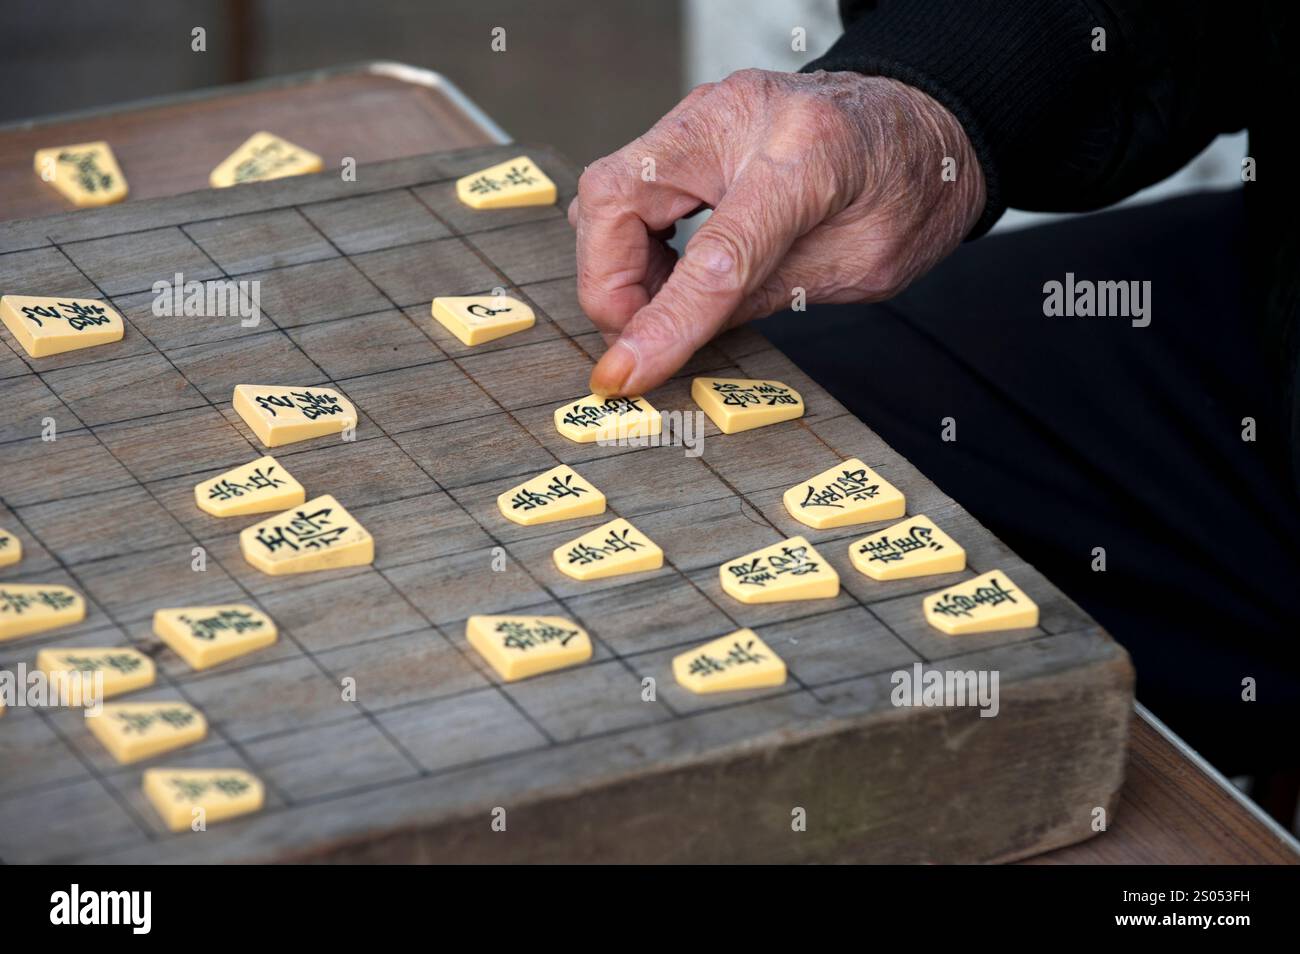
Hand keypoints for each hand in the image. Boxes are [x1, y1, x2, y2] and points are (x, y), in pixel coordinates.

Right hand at [569, 68, 986, 395]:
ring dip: (617, 265)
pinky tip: (669, 271)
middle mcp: (742, 116)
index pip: (715, 253)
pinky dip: (628, 240)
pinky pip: (626, 184)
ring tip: (665, 304)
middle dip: (609, 283)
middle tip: (639, 337)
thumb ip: (759, 297)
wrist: (925, 126)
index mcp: (809, 157)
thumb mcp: (856, 268)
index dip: (663, 322)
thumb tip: (672, 339)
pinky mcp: (690, 123)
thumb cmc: (907, 191)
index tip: (625, 374)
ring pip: (607, 190)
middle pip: (618, 196)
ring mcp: (707, 111)